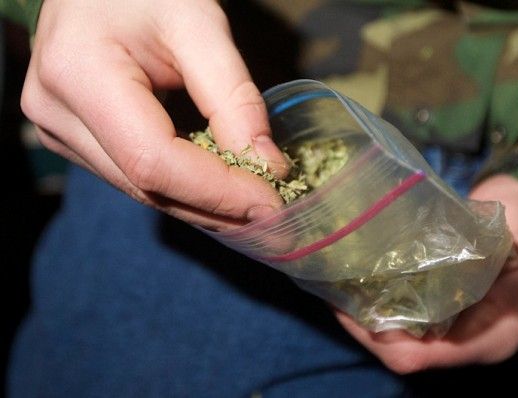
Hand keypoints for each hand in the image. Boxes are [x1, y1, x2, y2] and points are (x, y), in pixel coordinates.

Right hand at [21, 0, 288, 229]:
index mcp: (78, 75)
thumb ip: (233, 97)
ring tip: (253, 204)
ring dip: (202, 203)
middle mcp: (56, 114)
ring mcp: (59, 131)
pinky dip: (182, 188)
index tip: (271, 204)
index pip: (153, 160)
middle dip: (216, 206)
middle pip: (147, 185)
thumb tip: (268, 167)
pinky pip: (134, 178)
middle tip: (273, 215)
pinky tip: (220, 189)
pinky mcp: (74, 139)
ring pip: (141, 190)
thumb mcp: (200, 26)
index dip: (216, 191)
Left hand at [337, 174, 517, 373]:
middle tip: (333, 290)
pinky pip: (406, 320)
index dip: (377, 337)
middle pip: (400, 351)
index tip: (348, 307)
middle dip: (362, 324)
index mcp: (489, 336)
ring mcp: (455, 329)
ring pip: (399, 338)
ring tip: (338, 283)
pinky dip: (380, 303)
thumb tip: (438, 237)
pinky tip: (359, 278)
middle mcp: (466, 341)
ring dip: (366, 315)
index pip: (418, 356)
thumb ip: (486, 244)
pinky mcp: (446, 312)